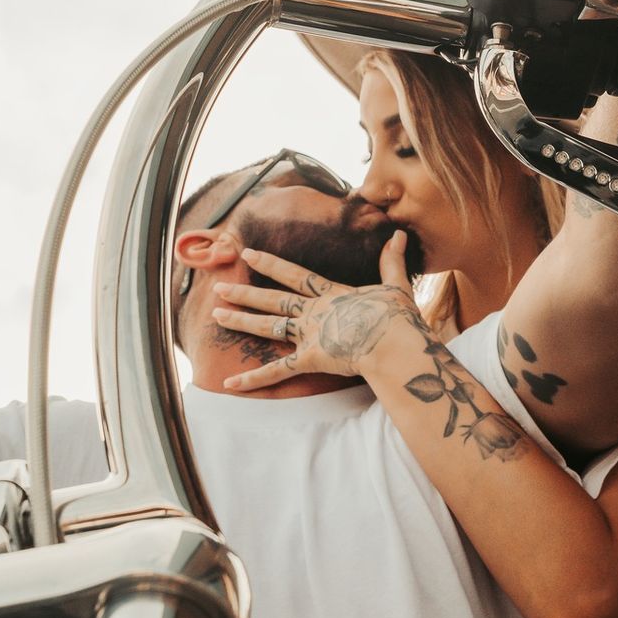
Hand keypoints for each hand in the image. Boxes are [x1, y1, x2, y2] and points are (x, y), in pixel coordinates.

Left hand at [210, 232, 428, 390]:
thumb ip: (393, 262)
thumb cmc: (398, 318)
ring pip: (269, 327)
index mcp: (332, 294)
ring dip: (241, 321)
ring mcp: (310, 335)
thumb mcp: (396, 286)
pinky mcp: (310, 359)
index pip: (295, 275)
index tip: (248, 254)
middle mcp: (315, 312)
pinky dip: (253, 378)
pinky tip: (229, 383)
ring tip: (216, 316)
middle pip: (273, 299)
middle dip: (244, 293)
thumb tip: (401, 235)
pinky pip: (277, 371)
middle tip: (219, 287)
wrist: (395, 342)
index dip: (270, 264)